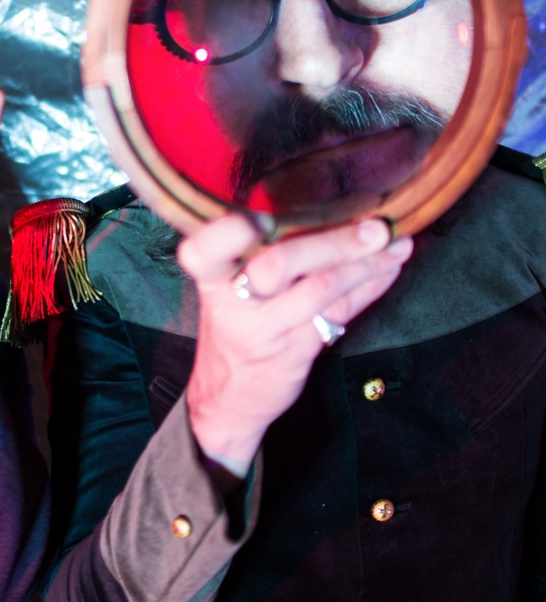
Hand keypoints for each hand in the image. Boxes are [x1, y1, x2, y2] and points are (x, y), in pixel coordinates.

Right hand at [177, 213, 412, 475]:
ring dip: (366, 265)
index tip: (260, 220)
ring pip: (321, 288)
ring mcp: (263, 329)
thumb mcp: (224, 288)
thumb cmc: (232, 325)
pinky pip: (340, 312)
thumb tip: (324, 205)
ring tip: (396, 245)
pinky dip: (370, 287)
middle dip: (334, 243)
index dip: (227, 235)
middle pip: (280, 264)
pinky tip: (389, 269)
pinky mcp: (293, 351)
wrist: (225, 397)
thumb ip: (258, 252)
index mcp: (209, 276)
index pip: (205, 250)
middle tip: (375, 228)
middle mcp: (230, 301)